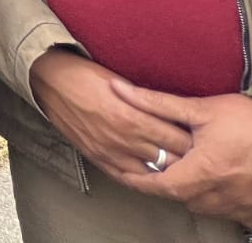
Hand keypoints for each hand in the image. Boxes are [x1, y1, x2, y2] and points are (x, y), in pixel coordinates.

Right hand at [27, 50, 191, 182]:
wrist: (49, 81)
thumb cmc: (85, 75)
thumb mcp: (122, 82)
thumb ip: (147, 102)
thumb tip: (171, 114)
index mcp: (134, 116)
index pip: (178, 138)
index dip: (194, 140)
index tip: (202, 137)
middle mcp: (124, 138)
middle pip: (170, 159)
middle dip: (186, 157)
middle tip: (198, 154)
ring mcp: (110, 152)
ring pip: (151, 172)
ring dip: (166, 169)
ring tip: (178, 164)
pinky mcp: (97, 157)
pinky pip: (127, 177)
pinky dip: (142, 177)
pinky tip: (151, 174)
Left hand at [110, 83, 251, 227]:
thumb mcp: (205, 109)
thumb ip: (158, 103)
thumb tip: (120, 91)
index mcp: (205, 173)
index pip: (159, 186)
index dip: (137, 181)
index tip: (124, 174)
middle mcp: (223, 197)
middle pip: (183, 198)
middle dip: (169, 184)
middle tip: (160, 167)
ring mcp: (246, 209)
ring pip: (208, 207)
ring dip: (196, 192)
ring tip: (193, 170)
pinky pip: (234, 214)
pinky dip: (223, 200)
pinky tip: (224, 182)